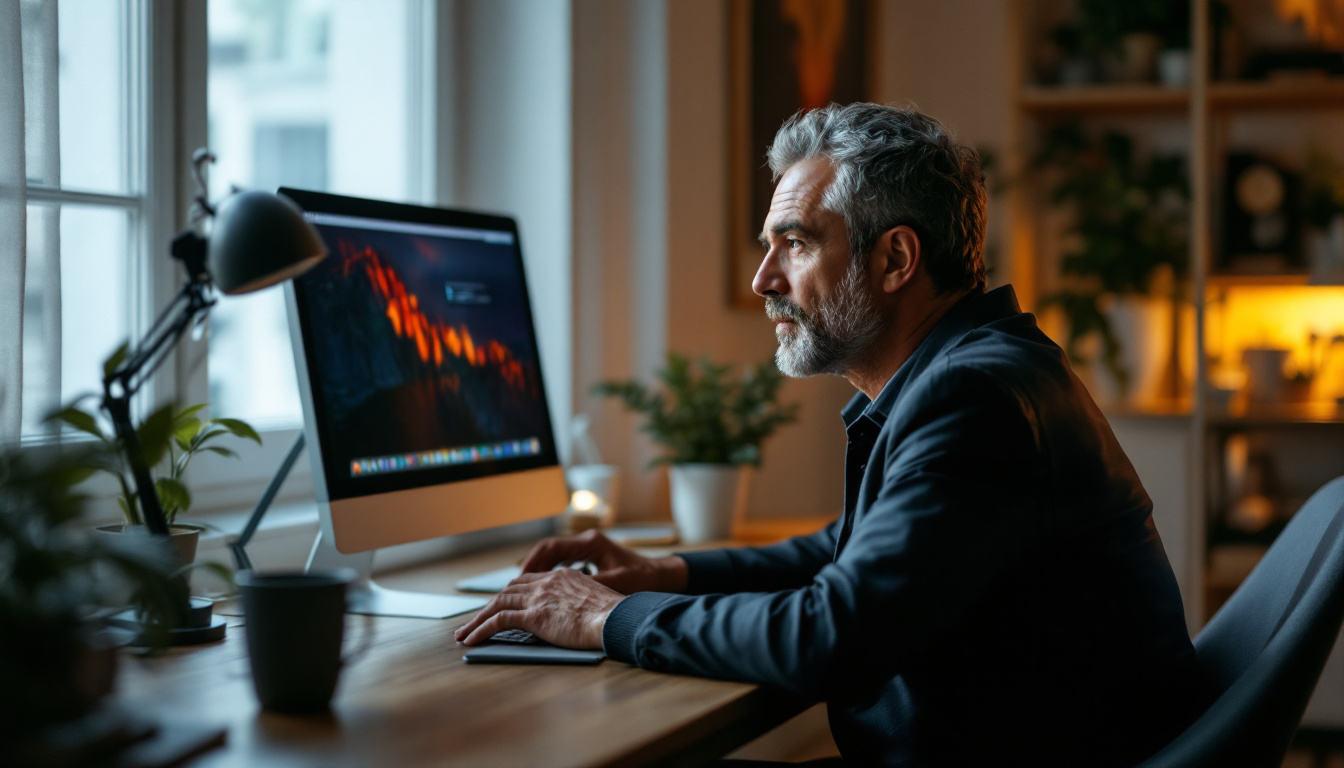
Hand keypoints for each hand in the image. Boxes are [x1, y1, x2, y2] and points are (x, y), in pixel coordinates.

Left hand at [454, 569, 622, 647]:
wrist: (617, 618)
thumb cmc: (614, 616)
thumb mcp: (595, 601)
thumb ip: (579, 602)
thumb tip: (578, 615)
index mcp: (562, 576)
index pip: (528, 581)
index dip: (512, 593)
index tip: (501, 604)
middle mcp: (547, 582)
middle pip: (509, 591)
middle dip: (490, 605)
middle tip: (476, 619)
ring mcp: (539, 597)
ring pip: (498, 604)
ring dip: (478, 619)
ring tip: (465, 633)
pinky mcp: (534, 616)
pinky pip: (499, 620)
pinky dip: (481, 629)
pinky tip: (472, 640)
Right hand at [518, 529, 687, 594]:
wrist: (659, 575)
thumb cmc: (642, 579)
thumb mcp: (617, 583)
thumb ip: (591, 585)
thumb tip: (564, 593)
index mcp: (591, 543)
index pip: (553, 547)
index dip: (533, 561)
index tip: (520, 576)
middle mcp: (586, 541)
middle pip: (548, 549)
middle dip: (530, 565)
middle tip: (514, 584)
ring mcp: (587, 547)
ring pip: (553, 554)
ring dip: (538, 568)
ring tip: (522, 586)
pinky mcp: (588, 556)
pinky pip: (561, 560)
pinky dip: (549, 571)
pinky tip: (540, 585)